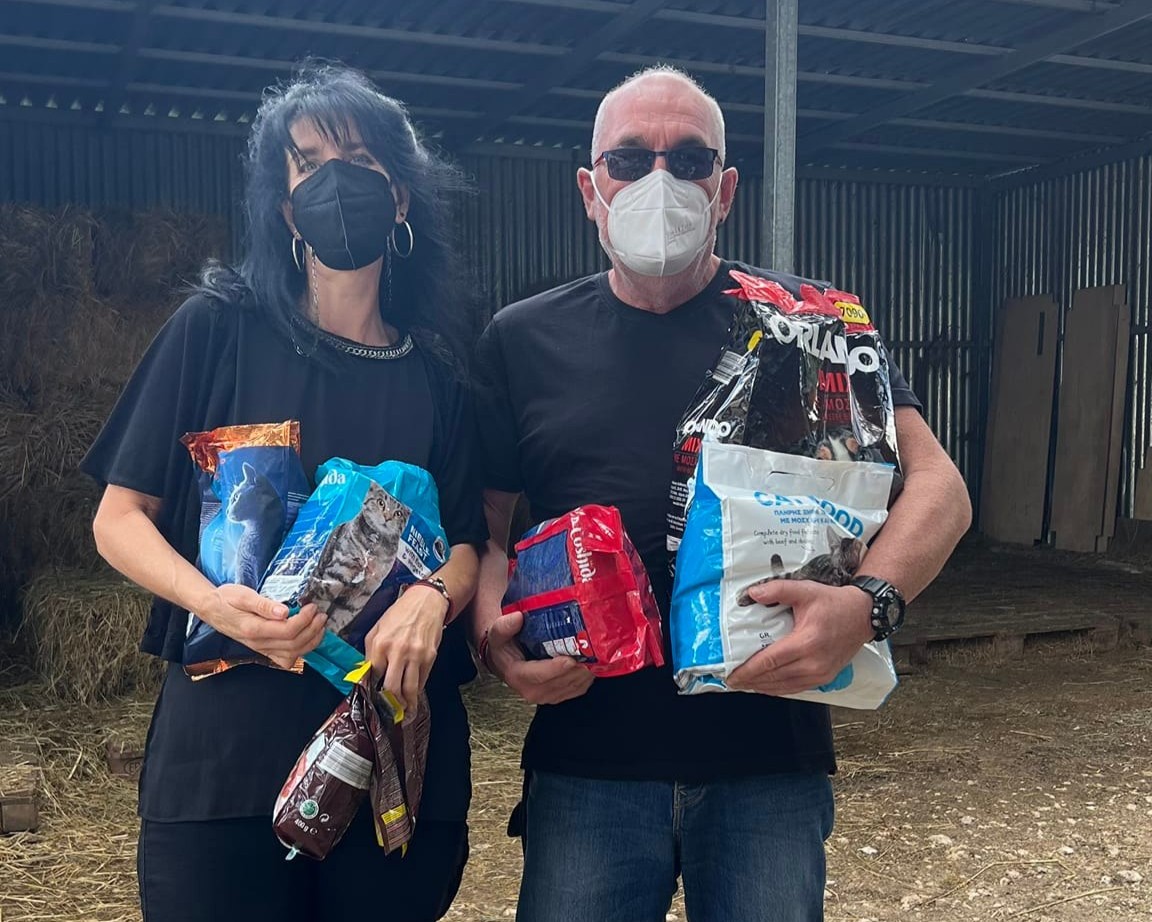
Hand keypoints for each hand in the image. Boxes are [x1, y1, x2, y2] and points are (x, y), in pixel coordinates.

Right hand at [204, 584, 326, 669]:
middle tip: (321, 615)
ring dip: (310, 641)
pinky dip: (300, 651)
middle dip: (312, 629)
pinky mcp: (263, 649)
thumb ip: (264, 604)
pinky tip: (307, 638)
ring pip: (292, 654)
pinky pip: (285, 658)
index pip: (287, 630)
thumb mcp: (243, 595)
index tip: (312, 607)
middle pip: (293, 644)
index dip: (304, 620)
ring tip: (320, 625)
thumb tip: (284, 611)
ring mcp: (261, 648)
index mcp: (253, 628)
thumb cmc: (227, 599)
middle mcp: (258, 643)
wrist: (211, 608)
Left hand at [365, 585, 446, 712]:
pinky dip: (417, 689)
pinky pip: (422, 680)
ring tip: (404, 711)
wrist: (425, 602)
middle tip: (388, 709)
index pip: (374, 675)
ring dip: (406, 703)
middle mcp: (398, 651)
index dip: (372, 689)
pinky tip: (414, 694)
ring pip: (409, 688)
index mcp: (380, 644)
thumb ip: (371, 651)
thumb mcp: (377, 628)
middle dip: (390, 702)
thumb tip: (368, 672)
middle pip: (392, 687)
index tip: (373, 698)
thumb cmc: (399, 614)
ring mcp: (416, 655)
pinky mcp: (430, 657)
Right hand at [484, 611, 593, 704]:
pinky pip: (579, 688)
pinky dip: (588, 676)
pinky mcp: (560, 695)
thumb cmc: (504, 647)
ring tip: (596, 652)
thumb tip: (518, 618)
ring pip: (574, 686)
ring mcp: (549, 696)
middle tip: (591, 649)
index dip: (556, 668)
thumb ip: (504, 626)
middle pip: (562, 681)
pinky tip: (594, 660)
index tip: (570, 659)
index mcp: (518, 677)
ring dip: (586, 670)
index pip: (540, 675)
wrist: (506, 662)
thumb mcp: (497, 634)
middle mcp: (534, 692)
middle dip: (578, 667)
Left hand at [726, 581, 872, 695]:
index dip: (747, 670)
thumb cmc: (834, 604)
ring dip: (761, 687)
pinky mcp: (824, 679)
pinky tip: (764, 685)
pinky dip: (777, 688)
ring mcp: (820, 674)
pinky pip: (795, 688)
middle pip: (773, 677)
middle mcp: (813, 663)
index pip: (769, 661)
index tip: (731, 675)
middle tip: (730, 680)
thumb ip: (778, 590)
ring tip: (743, 683)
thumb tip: (752, 593)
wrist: (862, 616)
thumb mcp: (805, 590)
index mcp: (806, 642)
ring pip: (783, 687)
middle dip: (749, 681)